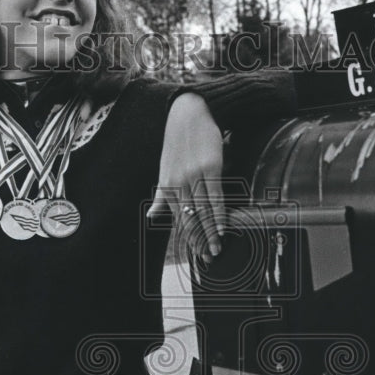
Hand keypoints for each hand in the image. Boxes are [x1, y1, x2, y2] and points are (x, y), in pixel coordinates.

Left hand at [148, 93, 224, 263]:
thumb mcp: (164, 171)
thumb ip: (160, 196)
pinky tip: (222, 227)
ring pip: (204, 211)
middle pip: (192, 219)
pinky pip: (216, 196)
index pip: (181, 220)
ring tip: (216, 249)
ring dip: (210, 233)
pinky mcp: (211, 168)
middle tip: (209, 259)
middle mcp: (179, 184)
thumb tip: (152, 217)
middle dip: (200, 241)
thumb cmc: (177, 144)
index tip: (198, 255)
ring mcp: (195, 176)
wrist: (187, 115)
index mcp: (167, 187)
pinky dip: (219, 214)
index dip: (190, 239)